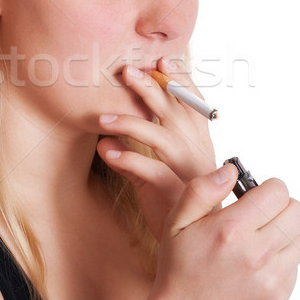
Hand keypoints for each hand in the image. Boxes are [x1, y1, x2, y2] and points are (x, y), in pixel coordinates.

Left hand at [97, 57, 216, 239]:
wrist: (194, 240)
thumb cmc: (178, 199)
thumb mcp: (163, 168)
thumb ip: (142, 150)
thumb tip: (106, 138)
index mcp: (197, 140)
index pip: (190, 103)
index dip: (178, 80)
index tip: (161, 59)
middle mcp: (196, 150)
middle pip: (175, 111)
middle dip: (152, 88)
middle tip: (127, 71)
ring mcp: (187, 171)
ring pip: (160, 137)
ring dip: (130, 123)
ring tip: (102, 119)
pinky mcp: (175, 193)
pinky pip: (150, 171)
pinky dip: (127, 159)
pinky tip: (106, 150)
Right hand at [154, 164, 299, 299]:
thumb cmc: (179, 267)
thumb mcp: (177, 221)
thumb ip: (202, 190)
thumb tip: (231, 171)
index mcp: (231, 229)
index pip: (278, 192)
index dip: (267, 187)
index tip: (254, 194)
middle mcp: (257, 253)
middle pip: (298, 211)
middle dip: (280, 206)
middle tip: (259, 213)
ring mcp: (272, 277)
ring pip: (299, 237)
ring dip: (282, 232)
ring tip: (256, 239)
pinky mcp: (280, 294)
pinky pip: (295, 264)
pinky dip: (280, 258)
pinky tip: (256, 262)